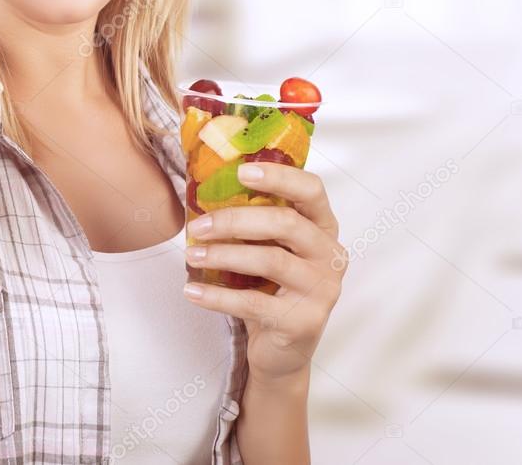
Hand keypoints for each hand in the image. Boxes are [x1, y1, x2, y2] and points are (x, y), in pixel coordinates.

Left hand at [183, 161, 346, 382]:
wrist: (284, 350)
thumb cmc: (272, 287)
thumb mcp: (269, 248)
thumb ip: (254, 220)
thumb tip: (205, 188)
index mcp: (323, 227)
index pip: (311, 190)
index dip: (279, 176)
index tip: (242, 171)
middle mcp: (330, 255)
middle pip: (286, 223)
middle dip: (235, 220)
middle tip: (197, 226)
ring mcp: (321, 290)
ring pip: (270, 260)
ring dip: (222, 255)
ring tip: (191, 255)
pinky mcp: (303, 322)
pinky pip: (253, 302)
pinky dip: (217, 296)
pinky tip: (192, 290)